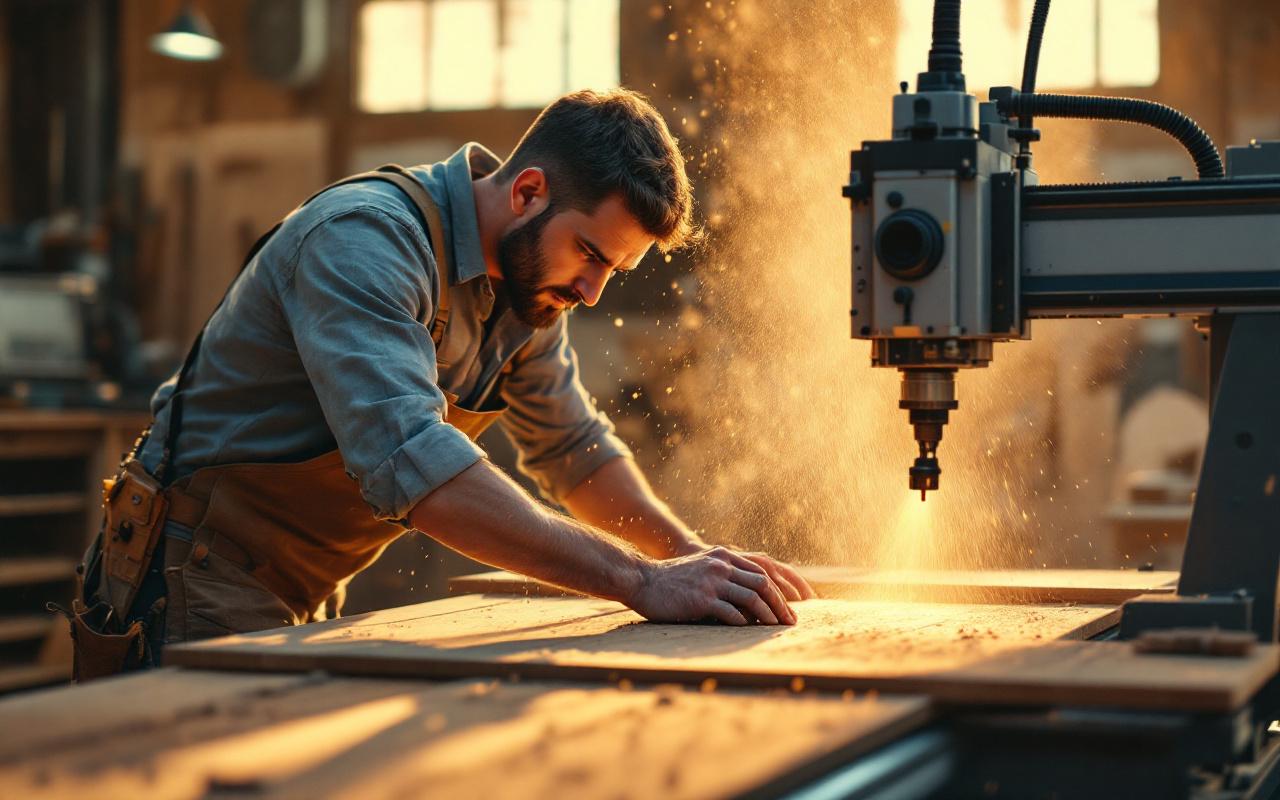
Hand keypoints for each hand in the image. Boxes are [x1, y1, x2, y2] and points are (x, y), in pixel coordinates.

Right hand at [626, 546, 797, 625]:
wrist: (643, 580)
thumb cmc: (672, 580)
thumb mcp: (702, 567)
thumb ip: (724, 574)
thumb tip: (750, 598)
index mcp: (724, 556)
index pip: (763, 571)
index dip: (781, 589)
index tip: (792, 605)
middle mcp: (721, 566)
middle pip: (763, 584)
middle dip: (781, 604)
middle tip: (791, 621)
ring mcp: (712, 582)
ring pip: (752, 598)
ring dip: (769, 616)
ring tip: (777, 629)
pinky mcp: (702, 600)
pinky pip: (732, 613)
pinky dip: (745, 624)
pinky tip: (751, 632)